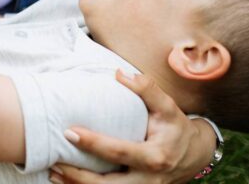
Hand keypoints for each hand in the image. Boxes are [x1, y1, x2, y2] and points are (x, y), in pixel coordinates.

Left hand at [51, 70, 215, 183]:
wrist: (194, 154)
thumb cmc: (175, 127)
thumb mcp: (167, 106)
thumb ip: (146, 89)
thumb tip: (119, 74)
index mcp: (156, 157)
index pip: (120, 151)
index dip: (94, 143)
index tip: (69, 132)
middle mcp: (149, 180)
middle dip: (80, 177)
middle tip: (55, 162)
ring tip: (54, 174)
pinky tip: (66, 181)